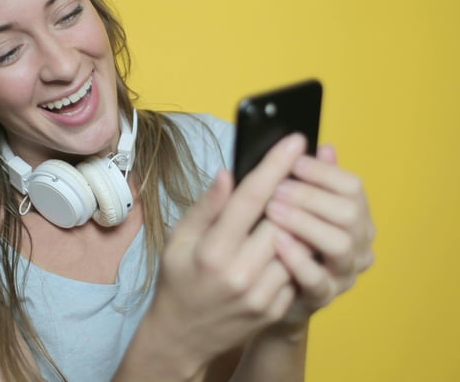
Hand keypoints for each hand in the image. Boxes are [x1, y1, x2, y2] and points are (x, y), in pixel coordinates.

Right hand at [147, 134, 306, 369]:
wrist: (183, 336)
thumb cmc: (178, 281)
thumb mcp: (179, 240)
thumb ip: (206, 207)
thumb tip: (229, 173)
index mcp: (213, 251)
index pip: (252, 199)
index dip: (275, 166)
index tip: (294, 140)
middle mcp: (240, 273)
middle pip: (283, 218)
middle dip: (292, 192)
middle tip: (295, 174)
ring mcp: (262, 295)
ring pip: (297, 243)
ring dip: (296, 222)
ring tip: (291, 208)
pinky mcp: (275, 308)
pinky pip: (297, 269)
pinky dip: (294, 251)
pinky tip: (283, 243)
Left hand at [265, 144, 375, 325]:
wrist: (267, 287)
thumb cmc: (282, 237)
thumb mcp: (294, 204)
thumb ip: (312, 180)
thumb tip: (326, 148)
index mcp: (355, 216)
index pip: (353, 187)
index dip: (323, 172)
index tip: (294, 161)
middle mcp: (358, 244)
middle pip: (350, 213)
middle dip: (311, 196)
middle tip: (278, 187)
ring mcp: (343, 273)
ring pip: (340, 244)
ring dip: (305, 222)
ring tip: (273, 209)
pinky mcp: (322, 296)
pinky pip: (317, 279)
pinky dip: (297, 258)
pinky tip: (276, 241)